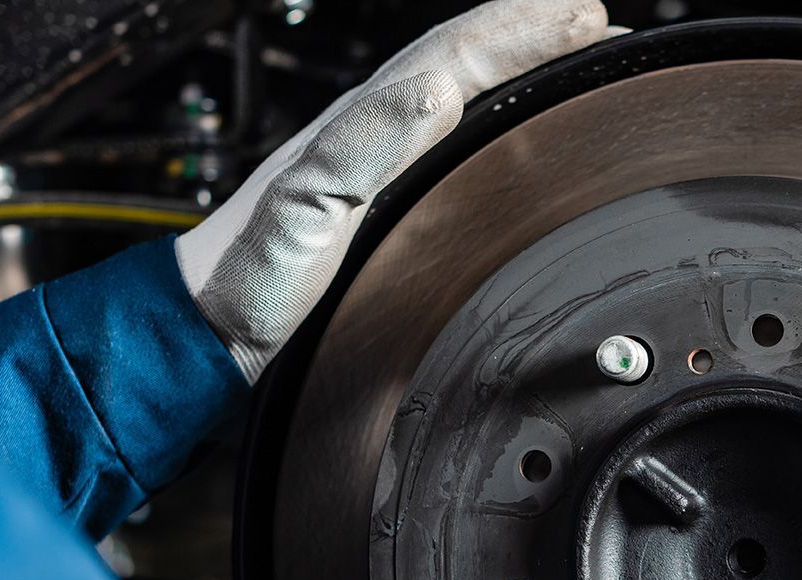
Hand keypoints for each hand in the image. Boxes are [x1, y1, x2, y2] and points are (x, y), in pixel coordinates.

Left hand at [176, 0, 608, 381]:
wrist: (208, 327)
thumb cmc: (249, 278)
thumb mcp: (307, 207)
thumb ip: (366, 144)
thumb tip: (438, 87)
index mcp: (364, 123)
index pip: (459, 54)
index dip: (524, 29)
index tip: (585, 18)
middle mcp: (374, 133)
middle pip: (466, 61)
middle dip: (533, 34)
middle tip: (594, 22)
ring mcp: (378, 166)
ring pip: (462, 94)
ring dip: (519, 70)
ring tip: (567, 58)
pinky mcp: (380, 204)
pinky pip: (451, 143)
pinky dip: (492, 122)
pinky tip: (504, 134)